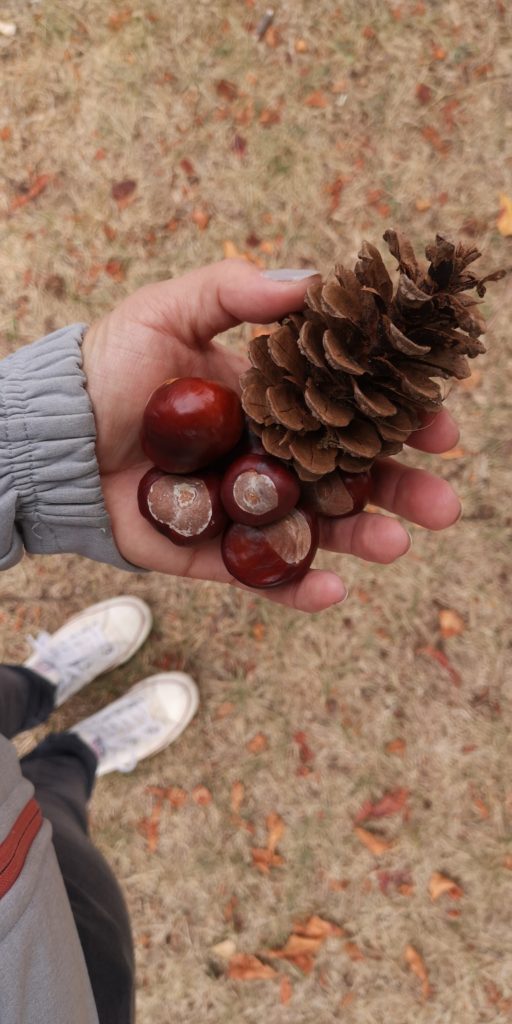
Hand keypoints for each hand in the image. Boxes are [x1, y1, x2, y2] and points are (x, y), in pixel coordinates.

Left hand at [82, 259, 460, 612]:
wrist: (55, 433)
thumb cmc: (111, 367)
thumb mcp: (170, 311)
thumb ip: (236, 294)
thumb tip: (312, 281)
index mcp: (271, 404)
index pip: (349, 415)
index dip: (396, 422)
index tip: (439, 427)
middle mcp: (268, 458)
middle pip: (348, 479)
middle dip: (400, 491)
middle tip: (444, 505)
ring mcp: (243, 508)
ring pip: (317, 530)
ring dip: (362, 540)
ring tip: (397, 545)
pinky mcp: (210, 552)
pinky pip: (261, 574)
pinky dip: (297, 585)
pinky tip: (332, 590)